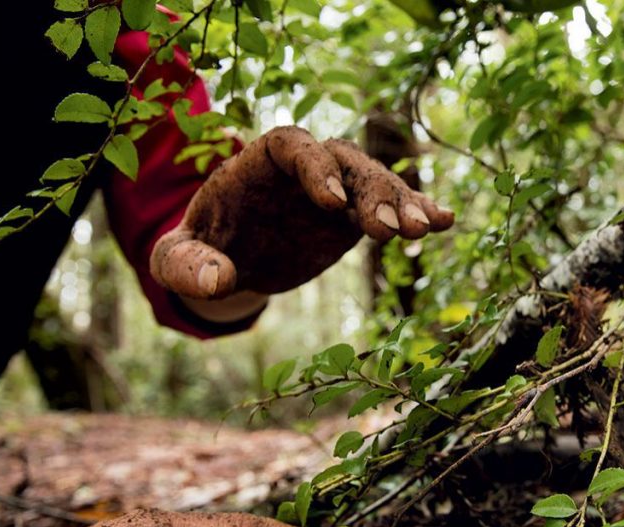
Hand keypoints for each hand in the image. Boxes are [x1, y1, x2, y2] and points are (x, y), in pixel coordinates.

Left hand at [150, 126, 454, 297]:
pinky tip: (445, 222)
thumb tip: (218, 282)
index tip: (331, 204)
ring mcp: (335, 189)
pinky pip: (389, 208)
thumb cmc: (199, 250)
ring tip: (426, 229)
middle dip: (369, 189)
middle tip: (388, 228)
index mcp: (258, 162)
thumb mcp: (178, 259)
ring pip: (375, 183)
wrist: (229, 260)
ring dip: (401, 202)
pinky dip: (415, 212)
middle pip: (344, 161)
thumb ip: (188, 266)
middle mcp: (304, 168)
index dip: (314, 168)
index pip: (291, 146)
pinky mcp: (354, 216)